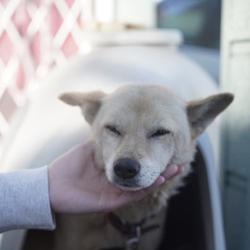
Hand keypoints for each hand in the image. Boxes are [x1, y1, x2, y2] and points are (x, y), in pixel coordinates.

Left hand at [48, 142, 180, 212]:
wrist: (53, 183)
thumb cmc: (70, 164)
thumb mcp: (91, 147)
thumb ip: (105, 139)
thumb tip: (117, 125)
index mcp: (115, 168)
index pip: (138, 163)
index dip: (151, 156)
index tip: (164, 144)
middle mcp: (119, 180)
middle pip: (145, 175)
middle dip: (161, 168)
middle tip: (178, 159)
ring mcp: (117, 192)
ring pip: (144, 186)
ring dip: (160, 177)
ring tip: (175, 168)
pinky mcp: (112, 201)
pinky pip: (133, 194)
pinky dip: (147, 187)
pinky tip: (159, 178)